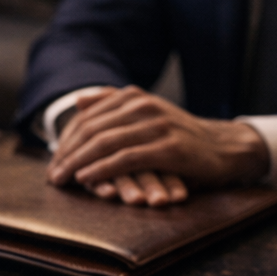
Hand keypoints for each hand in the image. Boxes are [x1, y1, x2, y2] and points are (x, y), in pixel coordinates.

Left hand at [46, 87, 269, 206]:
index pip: (87, 118)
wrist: (224, 147)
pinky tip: (87, 179)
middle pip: (91, 129)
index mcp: (133, 96)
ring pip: (105, 142)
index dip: (66, 140)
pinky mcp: (169, 148)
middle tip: (52, 174)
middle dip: (67, 153)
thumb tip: (79, 101)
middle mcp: (143, 106)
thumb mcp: (147, 114)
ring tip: (63, 179)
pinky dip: (102, 169)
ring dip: (78, 163)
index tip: (53, 162)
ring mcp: (156, 125)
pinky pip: (126, 158)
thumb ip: (114, 105)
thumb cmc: (180, 136)